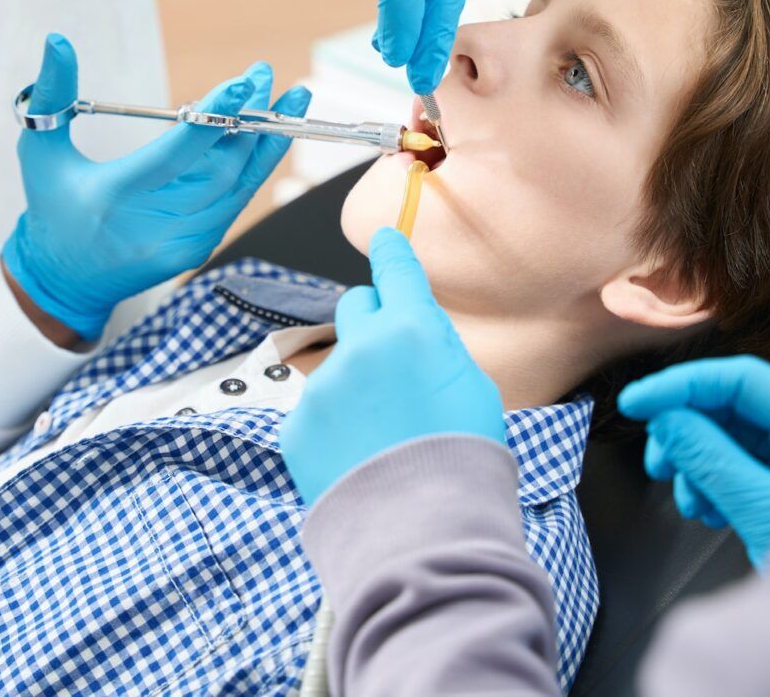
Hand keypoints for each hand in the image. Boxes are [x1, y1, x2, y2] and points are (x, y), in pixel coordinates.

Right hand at [3, 34, 308, 339]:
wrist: (62, 281)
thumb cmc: (51, 207)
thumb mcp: (39, 150)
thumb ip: (52, 94)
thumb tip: (59, 39)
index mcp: (115, 196)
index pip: (176, 153)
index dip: (214, 117)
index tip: (244, 82)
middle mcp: (153, 225)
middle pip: (219, 168)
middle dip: (250, 118)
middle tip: (263, 75)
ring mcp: (180, 244)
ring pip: (237, 187)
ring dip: (264, 141)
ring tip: (287, 99)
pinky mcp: (196, 251)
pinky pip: (234, 203)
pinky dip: (253, 168)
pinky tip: (267, 135)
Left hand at [280, 227, 505, 503]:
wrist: (423, 531)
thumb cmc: (464, 461)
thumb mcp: (473, 387)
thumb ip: (435, 348)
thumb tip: (414, 334)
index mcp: (410, 329)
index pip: (394, 267)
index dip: (390, 250)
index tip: (385, 237)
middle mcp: (358, 347)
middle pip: (357, 308)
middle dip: (374, 324)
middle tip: (396, 364)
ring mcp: (321, 387)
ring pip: (337, 366)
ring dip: (356, 385)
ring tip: (385, 436)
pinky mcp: (295, 426)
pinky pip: (315, 410)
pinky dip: (334, 427)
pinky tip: (360, 458)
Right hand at [618, 355, 769, 570]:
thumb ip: (714, 460)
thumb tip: (667, 419)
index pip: (745, 380)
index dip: (684, 384)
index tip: (638, 402)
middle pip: (733, 409)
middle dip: (687, 432)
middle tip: (659, 462)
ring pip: (728, 441)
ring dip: (696, 466)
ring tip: (692, 502)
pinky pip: (735, 471)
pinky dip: (711, 487)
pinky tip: (710, 513)